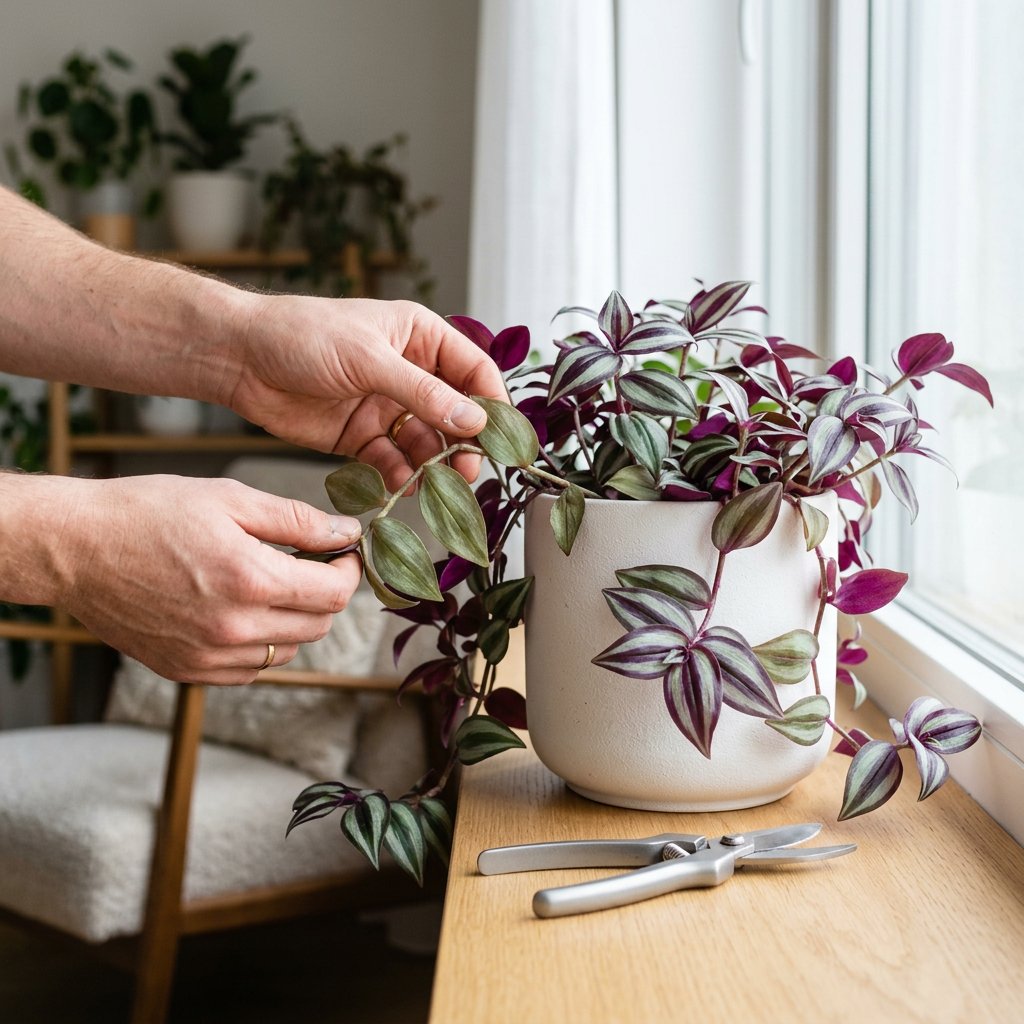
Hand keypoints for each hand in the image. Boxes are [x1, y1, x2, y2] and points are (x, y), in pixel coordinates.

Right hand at [58, 475, 362, 683]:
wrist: (76, 548)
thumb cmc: (148, 513)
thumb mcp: (230, 498)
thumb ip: (297, 520)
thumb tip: (345, 533)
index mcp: (250, 581)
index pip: (334, 594)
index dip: (349, 570)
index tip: (341, 552)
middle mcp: (233, 629)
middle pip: (318, 626)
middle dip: (325, 593)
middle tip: (310, 563)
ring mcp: (208, 656)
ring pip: (287, 651)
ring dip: (294, 620)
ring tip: (270, 584)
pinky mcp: (186, 670)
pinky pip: (250, 668)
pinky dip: (260, 644)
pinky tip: (242, 611)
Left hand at [228, 297, 507, 491]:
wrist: (240, 358)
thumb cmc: (302, 335)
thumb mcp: (369, 359)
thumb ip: (423, 393)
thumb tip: (474, 421)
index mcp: (420, 337)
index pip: (474, 371)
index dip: (492, 404)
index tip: (503, 439)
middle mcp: (409, 372)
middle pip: (456, 414)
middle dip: (464, 444)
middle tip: (467, 471)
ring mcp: (386, 406)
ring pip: (427, 443)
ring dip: (433, 465)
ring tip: (434, 485)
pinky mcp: (362, 435)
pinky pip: (393, 460)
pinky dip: (399, 475)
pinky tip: (400, 485)